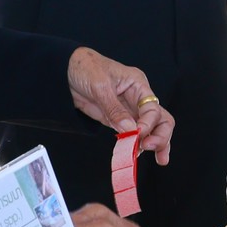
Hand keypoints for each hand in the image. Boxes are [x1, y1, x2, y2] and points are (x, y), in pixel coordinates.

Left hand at [67, 48, 174, 163]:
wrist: (65, 70)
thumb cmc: (85, 67)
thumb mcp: (100, 86)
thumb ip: (114, 109)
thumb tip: (130, 130)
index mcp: (138, 85)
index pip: (153, 108)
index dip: (149, 123)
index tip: (138, 134)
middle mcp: (137, 98)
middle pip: (160, 119)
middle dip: (161, 135)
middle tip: (150, 148)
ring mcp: (128, 110)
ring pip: (150, 129)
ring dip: (156, 144)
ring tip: (159, 159)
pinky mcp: (116, 120)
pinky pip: (131, 134)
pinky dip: (136, 145)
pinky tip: (135, 155)